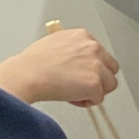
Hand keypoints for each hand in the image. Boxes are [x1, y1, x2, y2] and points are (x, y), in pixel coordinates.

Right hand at [0, 29, 119, 105]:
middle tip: (82, 86)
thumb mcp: (55, 43)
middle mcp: (93, 48)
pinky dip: (87, 102)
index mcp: (83, 36)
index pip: (101, 53)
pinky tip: (72, 98)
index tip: (82, 73)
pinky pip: (99, 99)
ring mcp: (96, 66)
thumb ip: (72, 50)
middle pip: (111, 68)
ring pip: (110, 84)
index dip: (92, 67)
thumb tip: (76, 63)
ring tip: (76, 93)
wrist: (28, 74)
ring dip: (95, 91)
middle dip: (100, 79)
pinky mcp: (94, 83)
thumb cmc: (34, 62)